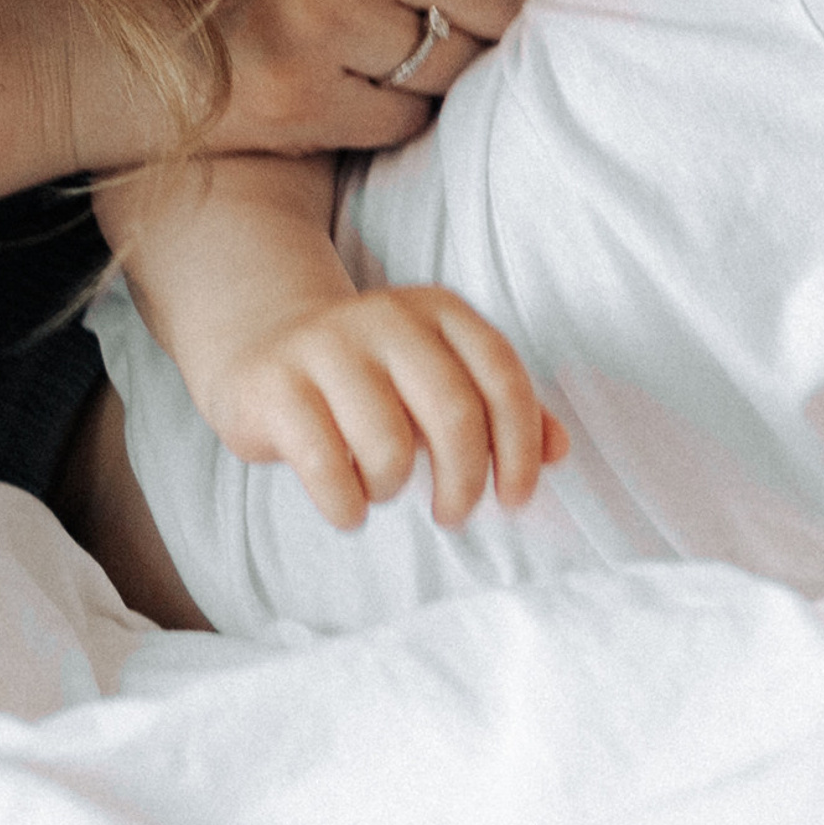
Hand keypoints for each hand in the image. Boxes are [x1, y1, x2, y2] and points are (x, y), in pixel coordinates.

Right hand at [200, 0, 550, 156]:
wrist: (80, 28)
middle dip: (499, 18)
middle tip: (480, 22)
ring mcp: (320, 27)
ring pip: (456, 63)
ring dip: (445, 67)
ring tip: (394, 51)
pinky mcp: (299, 103)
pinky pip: (405, 118)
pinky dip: (396, 112)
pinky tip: (351, 90)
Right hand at [200, 283, 569, 532]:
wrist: (265, 340)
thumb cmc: (371, 375)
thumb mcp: (438, 376)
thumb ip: (501, 409)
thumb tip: (559, 451)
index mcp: (437, 310)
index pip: (502, 376)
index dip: (519, 447)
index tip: (515, 498)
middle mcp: (385, 317)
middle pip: (454, 412)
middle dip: (465, 482)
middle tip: (455, 513)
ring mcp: (325, 347)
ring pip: (389, 446)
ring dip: (393, 488)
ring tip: (382, 486)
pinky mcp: (275, 387)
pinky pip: (327, 468)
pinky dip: (348, 505)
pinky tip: (348, 504)